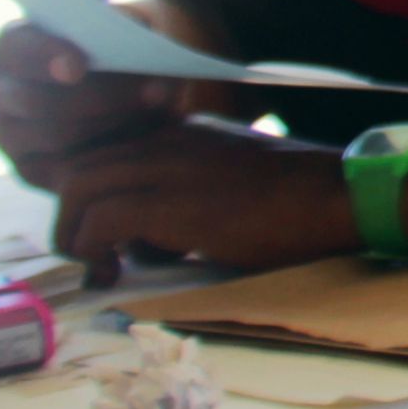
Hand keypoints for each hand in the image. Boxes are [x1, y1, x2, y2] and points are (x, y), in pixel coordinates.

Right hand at [0, 16, 205, 181]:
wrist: (114, 88)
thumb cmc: (112, 48)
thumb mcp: (119, 27)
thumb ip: (125, 29)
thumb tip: (145, 43)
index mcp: (11, 47)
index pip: (17, 50)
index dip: (45, 57)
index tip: (77, 67)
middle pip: (36, 101)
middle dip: (99, 97)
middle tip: (154, 92)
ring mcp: (7, 135)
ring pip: (55, 137)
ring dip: (113, 123)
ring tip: (159, 110)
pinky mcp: (28, 169)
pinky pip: (65, 168)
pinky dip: (109, 152)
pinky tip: (145, 136)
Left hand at [39, 119, 357, 274]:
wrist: (338, 197)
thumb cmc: (301, 202)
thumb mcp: (234, 184)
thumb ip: (189, 196)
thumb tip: (149, 240)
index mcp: (183, 135)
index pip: (107, 150)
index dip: (91, 193)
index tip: (101, 232)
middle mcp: (166, 141)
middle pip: (79, 167)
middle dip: (69, 216)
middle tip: (90, 255)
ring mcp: (166, 167)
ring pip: (78, 188)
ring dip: (73, 233)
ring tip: (97, 267)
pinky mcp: (170, 202)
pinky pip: (101, 220)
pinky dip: (93, 250)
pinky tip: (112, 273)